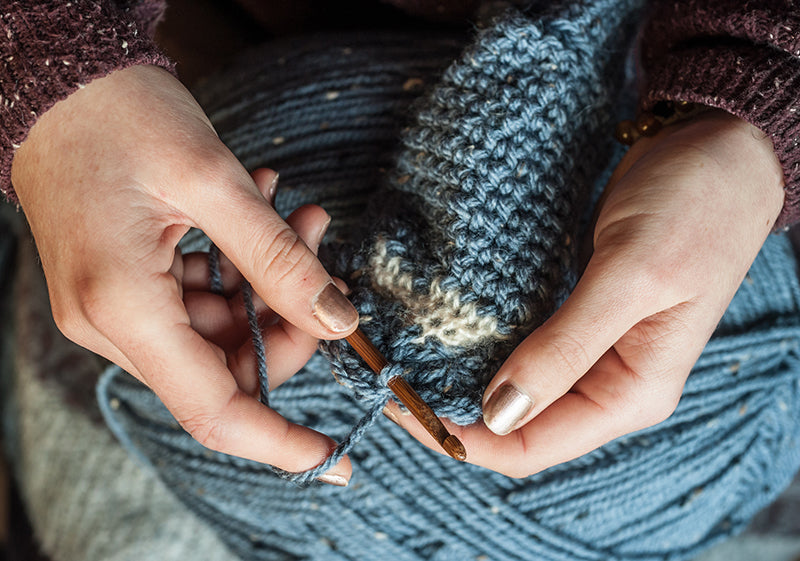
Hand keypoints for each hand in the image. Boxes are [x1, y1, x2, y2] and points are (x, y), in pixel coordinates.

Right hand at [12, 65, 357, 482]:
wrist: (57, 84)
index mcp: (124, 306)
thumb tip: (338, 320)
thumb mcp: (213, 180)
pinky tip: (257, 213)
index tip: (338, 459)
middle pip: (227, 368)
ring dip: (268, 282)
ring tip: (293, 213)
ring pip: (221, 333)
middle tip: (320, 246)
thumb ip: (280, 259)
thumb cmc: (118, 116)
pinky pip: (200, 303)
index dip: (280, 442)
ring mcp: (116, 308)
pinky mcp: (126, 287)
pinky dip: (239, 270)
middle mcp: (112, 323)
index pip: (213, 411)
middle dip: (288, 319)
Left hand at [387, 109, 784, 476]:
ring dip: (459, 378)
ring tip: (403, 356)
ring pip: (512, 388)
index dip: (463, 438)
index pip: (533, 446)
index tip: (402, 404)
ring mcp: (590, 351)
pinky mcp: (575, 317)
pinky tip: (441, 327)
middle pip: (516, 424)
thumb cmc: (693, 208)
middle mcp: (609, 383)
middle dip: (452, 411)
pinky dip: (479, 343)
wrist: (717, 150)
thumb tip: (498, 412)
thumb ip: (567, 347)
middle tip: (389, 378)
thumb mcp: (630, 276)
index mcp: (632, 392)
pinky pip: (519, 347)